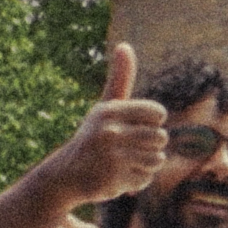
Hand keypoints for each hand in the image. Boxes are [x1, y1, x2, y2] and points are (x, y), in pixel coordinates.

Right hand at [46, 42, 167, 205]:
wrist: (65, 175)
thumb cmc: (93, 137)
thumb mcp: (105, 106)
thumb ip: (120, 78)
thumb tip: (124, 45)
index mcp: (110, 111)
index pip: (158, 114)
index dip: (151, 122)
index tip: (134, 127)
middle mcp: (110, 131)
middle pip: (161, 137)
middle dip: (149, 146)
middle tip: (126, 149)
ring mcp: (112, 157)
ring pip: (157, 160)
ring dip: (144, 164)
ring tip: (121, 162)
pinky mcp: (114, 179)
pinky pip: (146, 179)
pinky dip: (136, 181)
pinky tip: (117, 177)